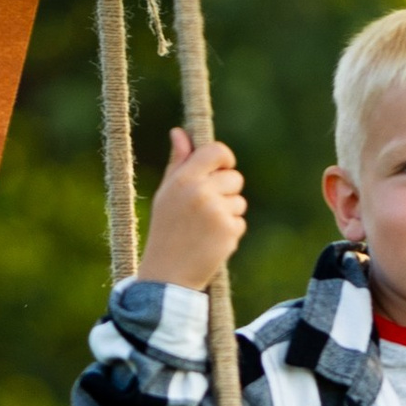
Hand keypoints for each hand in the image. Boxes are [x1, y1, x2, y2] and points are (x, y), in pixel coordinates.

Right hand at [137, 126, 246, 290]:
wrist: (167, 273)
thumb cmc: (165, 230)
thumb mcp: (166, 194)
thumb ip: (178, 162)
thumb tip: (179, 132)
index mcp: (183, 178)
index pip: (217, 151)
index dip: (225, 158)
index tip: (223, 168)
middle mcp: (200, 191)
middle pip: (234, 177)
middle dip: (227, 191)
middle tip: (206, 209)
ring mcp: (216, 211)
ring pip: (239, 201)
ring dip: (228, 213)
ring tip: (205, 228)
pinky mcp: (229, 230)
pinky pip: (240, 221)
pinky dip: (229, 231)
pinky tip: (210, 241)